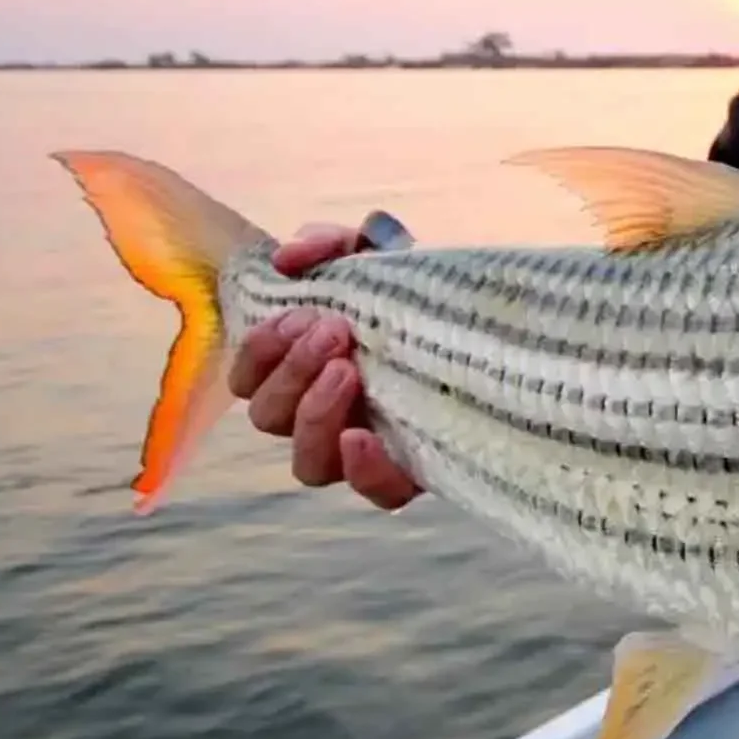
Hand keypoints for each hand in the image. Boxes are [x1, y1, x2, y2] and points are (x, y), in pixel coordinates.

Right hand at [225, 223, 420, 509]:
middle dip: (292, 370)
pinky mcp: (410, 473)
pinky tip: (363, 437)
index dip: (259, 353)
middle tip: (334, 330)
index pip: (249, 380)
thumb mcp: (375, 257)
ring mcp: (362, 451)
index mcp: (301, 371)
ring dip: (314, 414)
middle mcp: (321, 416)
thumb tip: (288, 259)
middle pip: (269, 417)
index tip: (298, 314)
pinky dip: (364, 471)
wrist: (490, 324)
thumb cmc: (416, 296)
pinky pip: (377, 494)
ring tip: (349, 369)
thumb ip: (331, 245)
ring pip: (307, 462)